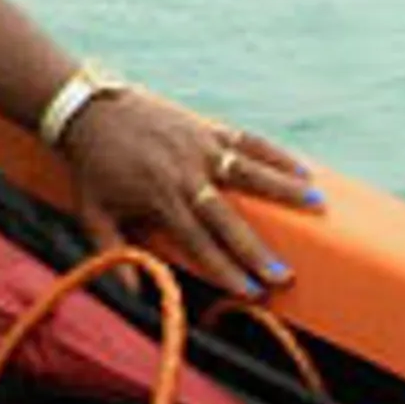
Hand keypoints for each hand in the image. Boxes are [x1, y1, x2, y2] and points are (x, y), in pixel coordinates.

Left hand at [61, 92, 320, 299]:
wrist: (87, 108)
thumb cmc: (92, 168)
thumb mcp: (92, 214)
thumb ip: (113, 254)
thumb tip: (133, 295)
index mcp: (159, 198)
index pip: (197, 242)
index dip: (224, 269)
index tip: (250, 292)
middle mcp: (184, 174)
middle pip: (227, 217)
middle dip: (256, 249)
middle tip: (284, 274)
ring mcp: (198, 147)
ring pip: (247, 171)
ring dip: (283, 189)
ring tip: (318, 204)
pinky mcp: (205, 128)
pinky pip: (245, 140)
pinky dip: (275, 154)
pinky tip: (302, 169)